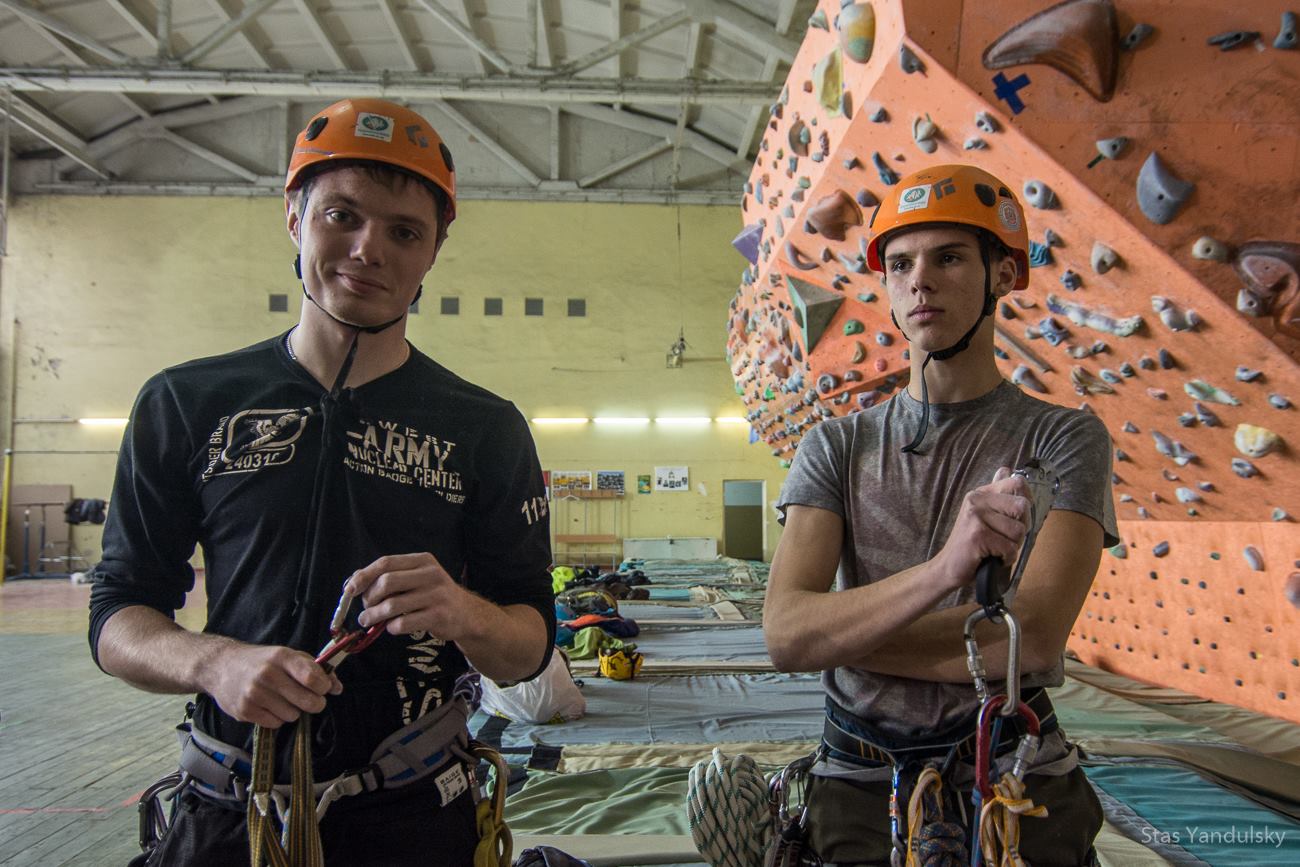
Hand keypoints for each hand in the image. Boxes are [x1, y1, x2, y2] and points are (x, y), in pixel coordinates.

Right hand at [205, 642, 341, 728]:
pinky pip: (275, 724)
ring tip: (283, 699)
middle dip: (315, 703)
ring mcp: (254, 694)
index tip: (323, 688)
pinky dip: (277, 718)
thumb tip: (337, 688)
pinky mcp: (245, 711)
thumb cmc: (262, 661)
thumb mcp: (288, 656)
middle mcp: (268, 675)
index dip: (324, 687)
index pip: (312, 677)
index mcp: (282, 657)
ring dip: (293, 711)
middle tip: (310, 699)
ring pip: (292, 716)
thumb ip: (314, 669)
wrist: (221, 666)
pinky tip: (269, 706)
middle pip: (307, 701)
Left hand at [347, 553, 481, 641]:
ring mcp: (436, 595)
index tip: (349, 589)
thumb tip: (353, 581)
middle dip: (369, 598)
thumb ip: (388, 577)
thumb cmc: (433, 595)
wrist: (466, 614)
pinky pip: (403, 623)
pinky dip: (391, 627)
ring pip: (393, 605)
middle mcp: (431, 574)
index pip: (386, 563)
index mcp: (422, 561)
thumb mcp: (415, 579)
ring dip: (374, 616)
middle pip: (387, 582)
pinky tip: (392, 627)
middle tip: (365, 609)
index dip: (364, 576)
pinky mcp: (438, 616)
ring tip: (369, 621)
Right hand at [934, 467, 1031, 589]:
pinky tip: (992, 557)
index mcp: (980, 493)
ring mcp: (976, 517)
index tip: (1016, 516)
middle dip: (1021, 527)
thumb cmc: (971, 544)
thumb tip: (1005, 470)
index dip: (1026, 501)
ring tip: (995, 548)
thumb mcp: (982, 514)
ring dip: (1012, 546)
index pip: (1017, 483)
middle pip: (1022, 507)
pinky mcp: (978, 535)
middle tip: (1005, 537)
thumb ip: (996, 494)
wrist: (948, 566)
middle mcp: (976, 500)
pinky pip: (1010, 548)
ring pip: (1018, 531)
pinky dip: (1006, 559)